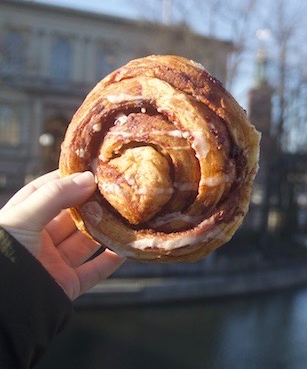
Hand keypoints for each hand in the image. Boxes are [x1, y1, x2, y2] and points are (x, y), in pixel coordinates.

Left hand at [0, 170, 124, 299]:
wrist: (1, 305)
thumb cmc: (2, 253)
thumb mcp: (23, 217)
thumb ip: (55, 196)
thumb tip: (89, 178)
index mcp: (22, 221)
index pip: (46, 193)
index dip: (67, 180)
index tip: (91, 169)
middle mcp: (39, 240)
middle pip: (72, 217)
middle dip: (94, 204)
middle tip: (116, 190)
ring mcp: (54, 263)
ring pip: (87, 241)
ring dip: (107, 229)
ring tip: (127, 214)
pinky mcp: (68, 284)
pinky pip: (96, 270)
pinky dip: (112, 259)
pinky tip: (127, 246)